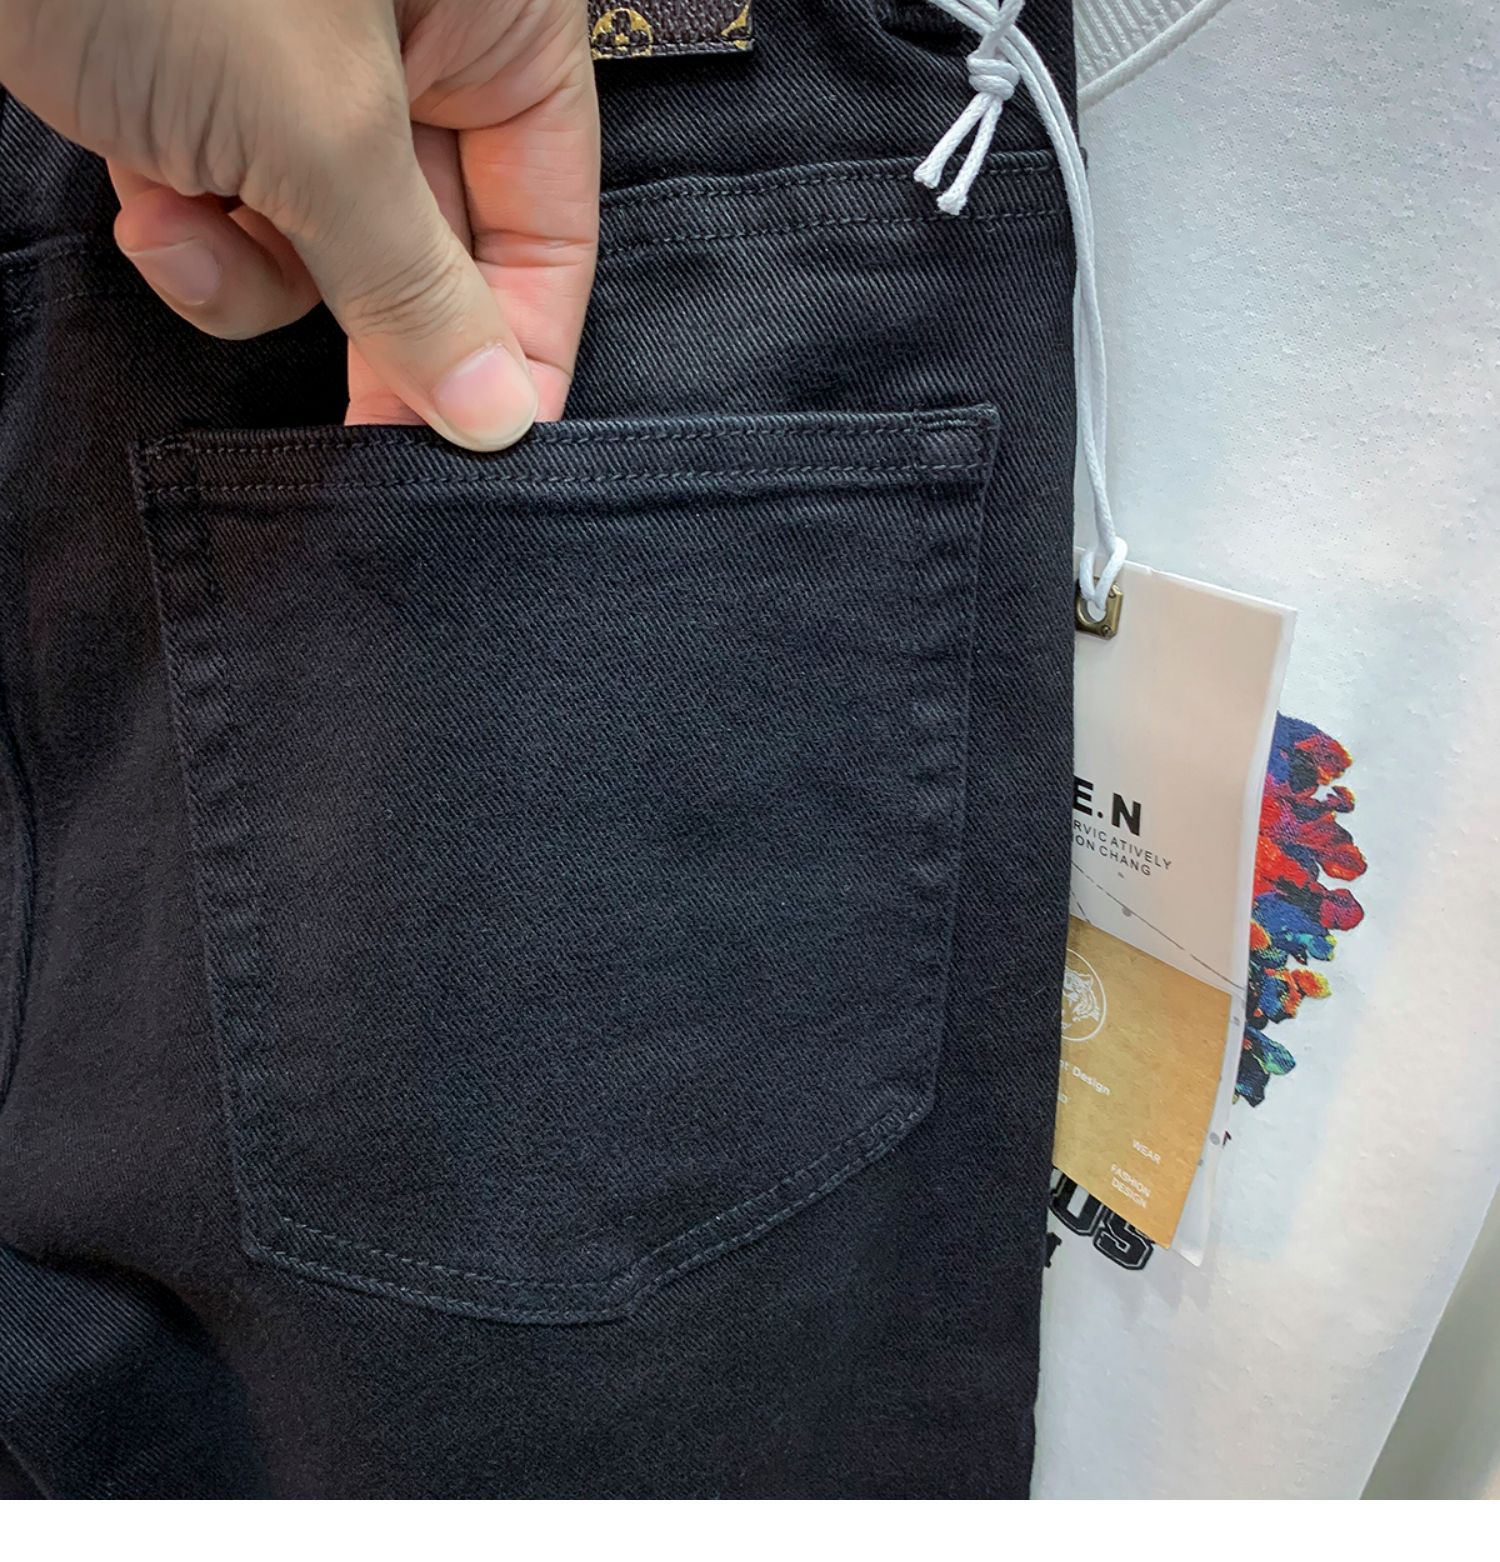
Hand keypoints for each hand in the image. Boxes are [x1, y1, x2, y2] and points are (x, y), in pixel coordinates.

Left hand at [0, 0, 599, 447]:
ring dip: (259, 275)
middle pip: (441, 250)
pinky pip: (242, 222)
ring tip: (188, 230)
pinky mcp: (210, 103)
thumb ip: (417, 288)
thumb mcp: (319, 132)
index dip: (530, 341)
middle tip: (372, 441)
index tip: (493, 444)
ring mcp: (309, 80)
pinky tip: (143, 199)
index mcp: (497, 27)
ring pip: (330, 252)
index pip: (551, 219)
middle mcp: (417, 51)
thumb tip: (497, 415)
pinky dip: (191, 237)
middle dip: (379, 329)